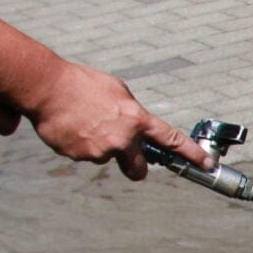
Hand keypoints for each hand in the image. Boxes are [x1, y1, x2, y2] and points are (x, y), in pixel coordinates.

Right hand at [19, 61, 210, 179]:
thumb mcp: (118, 91)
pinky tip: (71, 127)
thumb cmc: (82, 83)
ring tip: (84, 122)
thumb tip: (139, 127)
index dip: (192, 154)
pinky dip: (80, 144)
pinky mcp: (80, 156)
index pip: (172, 140)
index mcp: (136, 119)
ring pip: (106, 157)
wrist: (46, 87)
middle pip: (138, 169)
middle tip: (126, 155)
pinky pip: (84, 155)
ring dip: (99, 146)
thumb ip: (133, 112)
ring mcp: (100, 150)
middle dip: (135, 167)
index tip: (207, 165)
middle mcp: (122, 139)